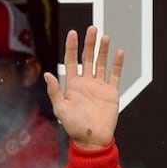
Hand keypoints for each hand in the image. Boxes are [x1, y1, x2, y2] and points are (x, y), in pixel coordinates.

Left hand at [45, 26, 124, 149]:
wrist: (92, 139)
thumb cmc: (74, 127)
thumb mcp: (61, 109)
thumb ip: (54, 91)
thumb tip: (47, 74)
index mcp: (72, 85)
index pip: (71, 61)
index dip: (71, 47)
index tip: (72, 33)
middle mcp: (85, 83)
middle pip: (87, 58)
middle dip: (89, 44)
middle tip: (92, 28)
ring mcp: (99, 86)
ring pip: (101, 63)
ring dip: (103, 50)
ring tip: (105, 36)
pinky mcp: (111, 92)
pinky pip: (115, 75)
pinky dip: (117, 64)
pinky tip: (119, 52)